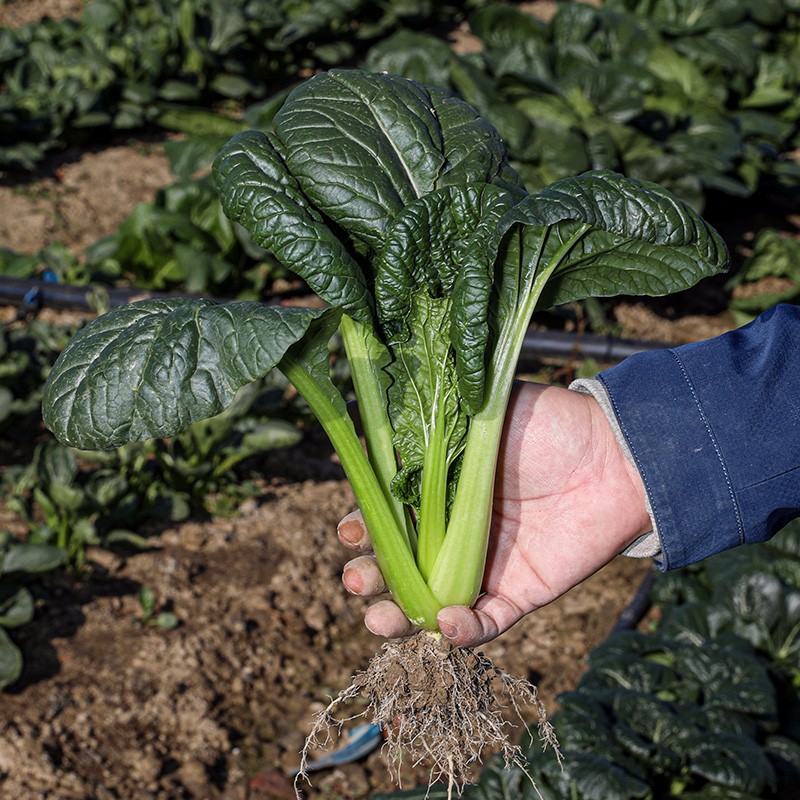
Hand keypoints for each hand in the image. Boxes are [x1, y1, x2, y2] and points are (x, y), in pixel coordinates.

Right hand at [338, 381, 650, 646]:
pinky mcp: (521, 592)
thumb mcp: (482, 415)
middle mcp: (458, 532)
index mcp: (444, 492)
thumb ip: (433, 429)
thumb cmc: (548, 424)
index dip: (364, 528)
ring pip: (432, 603)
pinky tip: (446, 622)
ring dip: (400, 617)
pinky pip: (486, 623)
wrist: (617, 454)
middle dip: (371, 578)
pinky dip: (462, 632)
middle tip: (356, 578)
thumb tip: (373, 436)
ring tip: (377, 618)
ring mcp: (488, 566)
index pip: (391, 517)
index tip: (348, 528)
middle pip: (402, 566)